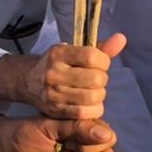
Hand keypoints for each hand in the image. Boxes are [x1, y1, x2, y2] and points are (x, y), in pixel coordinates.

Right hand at [0, 33, 125, 118]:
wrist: (28, 81)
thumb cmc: (58, 64)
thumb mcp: (75, 51)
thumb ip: (101, 48)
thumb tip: (122, 38)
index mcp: (59, 53)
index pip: (93, 57)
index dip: (103, 62)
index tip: (99, 64)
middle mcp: (54, 72)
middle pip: (96, 79)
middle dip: (102, 79)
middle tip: (96, 80)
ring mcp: (53, 93)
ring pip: (93, 97)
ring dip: (99, 95)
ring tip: (93, 92)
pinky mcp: (55, 110)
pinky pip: (84, 113)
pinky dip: (94, 109)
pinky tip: (90, 104)